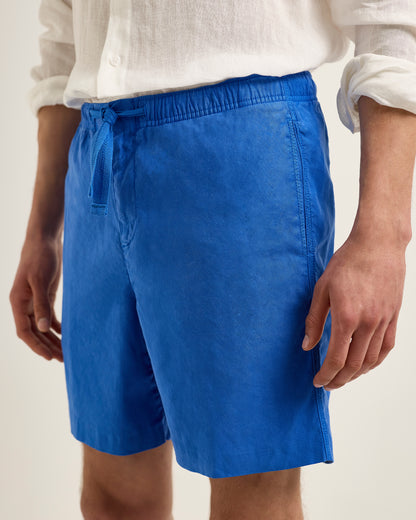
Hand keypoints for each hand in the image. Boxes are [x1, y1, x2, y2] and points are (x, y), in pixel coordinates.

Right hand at [9, 236, 62, 361]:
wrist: (45, 240)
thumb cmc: (40, 257)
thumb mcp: (40, 281)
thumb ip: (42, 304)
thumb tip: (43, 328)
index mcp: (17, 302)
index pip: (24, 331)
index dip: (36, 346)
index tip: (49, 356)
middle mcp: (24, 304)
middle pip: (34, 332)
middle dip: (47, 346)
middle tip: (62, 359)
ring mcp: (35, 301)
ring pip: (42, 326)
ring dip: (52, 339)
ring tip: (65, 352)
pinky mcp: (45, 296)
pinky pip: (49, 317)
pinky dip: (57, 327)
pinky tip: (66, 335)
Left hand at [302, 230, 406, 389]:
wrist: (377, 244)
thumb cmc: (346, 263)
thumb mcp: (322, 289)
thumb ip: (315, 320)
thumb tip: (307, 345)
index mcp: (347, 317)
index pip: (337, 359)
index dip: (326, 374)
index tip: (317, 381)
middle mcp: (368, 323)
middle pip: (355, 365)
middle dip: (339, 380)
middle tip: (328, 384)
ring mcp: (384, 321)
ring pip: (372, 360)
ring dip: (357, 374)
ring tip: (343, 378)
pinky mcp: (393, 316)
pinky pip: (387, 347)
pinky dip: (376, 361)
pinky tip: (366, 365)